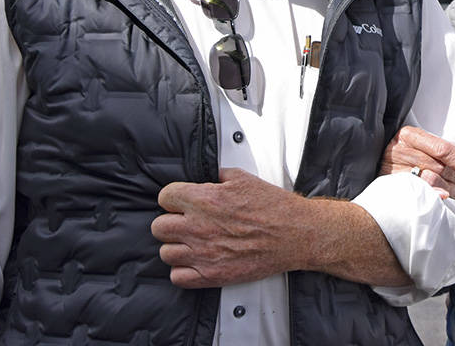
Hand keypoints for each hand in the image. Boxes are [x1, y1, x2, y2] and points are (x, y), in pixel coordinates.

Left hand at [152, 167, 309, 287]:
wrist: (296, 234)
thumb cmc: (275, 208)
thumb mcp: (245, 179)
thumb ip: (220, 177)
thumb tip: (209, 177)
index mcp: (205, 200)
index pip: (165, 197)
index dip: (173, 198)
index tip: (180, 202)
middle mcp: (199, 227)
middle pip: (158, 227)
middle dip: (170, 222)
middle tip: (185, 222)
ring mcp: (204, 254)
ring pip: (166, 253)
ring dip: (177, 247)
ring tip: (192, 243)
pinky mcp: (212, 275)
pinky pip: (178, 277)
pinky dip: (184, 271)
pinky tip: (196, 261)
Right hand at [379, 125, 454, 198]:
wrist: (373, 162)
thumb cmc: (405, 153)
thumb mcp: (424, 145)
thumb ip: (448, 148)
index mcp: (410, 135)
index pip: (443, 149)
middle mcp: (400, 149)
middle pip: (438, 165)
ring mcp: (393, 167)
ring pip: (429, 178)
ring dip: (448, 187)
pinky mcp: (390, 183)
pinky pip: (417, 190)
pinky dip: (434, 194)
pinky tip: (444, 196)